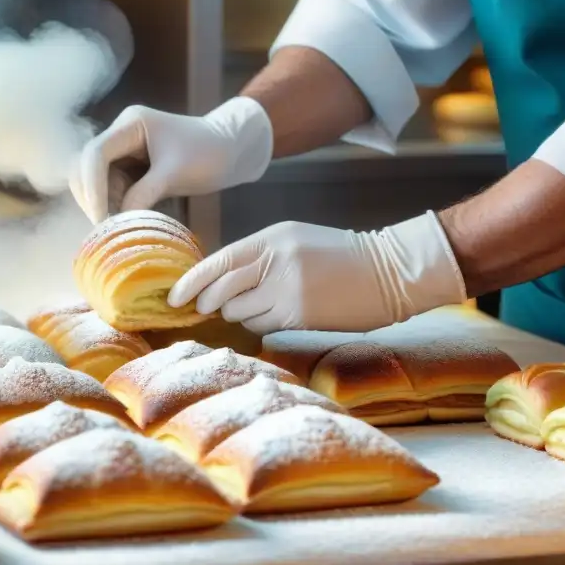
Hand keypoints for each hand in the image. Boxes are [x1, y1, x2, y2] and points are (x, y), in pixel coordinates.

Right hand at [69, 97, 273, 223]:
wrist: (231, 151)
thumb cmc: (209, 153)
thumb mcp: (176, 174)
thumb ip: (144, 194)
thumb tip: (116, 221)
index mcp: (131, 124)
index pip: (96, 153)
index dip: (92, 187)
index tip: (100, 217)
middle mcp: (121, 135)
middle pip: (86, 167)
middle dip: (91, 197)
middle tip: (103, 228)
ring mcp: (124, 152)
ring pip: (95, 181)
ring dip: (102, 205)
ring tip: (115, 229)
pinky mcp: (130, 169)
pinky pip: (111, 189)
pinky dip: (114, 206)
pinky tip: (123, 223)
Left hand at [167, 213, 466, 334]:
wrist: (390, 271)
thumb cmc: (341, 255)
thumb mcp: (295, 240)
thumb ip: (258, 256)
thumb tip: (218, 281)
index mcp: (272, 238)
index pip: (218, 261)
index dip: (192, 281)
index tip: (174, 296)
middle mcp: (275, 262)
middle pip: (221, 290)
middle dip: (208, 303)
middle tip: (205, 308)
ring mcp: (287, 290)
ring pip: (239, 312)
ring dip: (240, 314)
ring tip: (263, 304)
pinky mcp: (300, 316)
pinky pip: (262, 326)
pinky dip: (261, 324)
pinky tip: (279, 314)